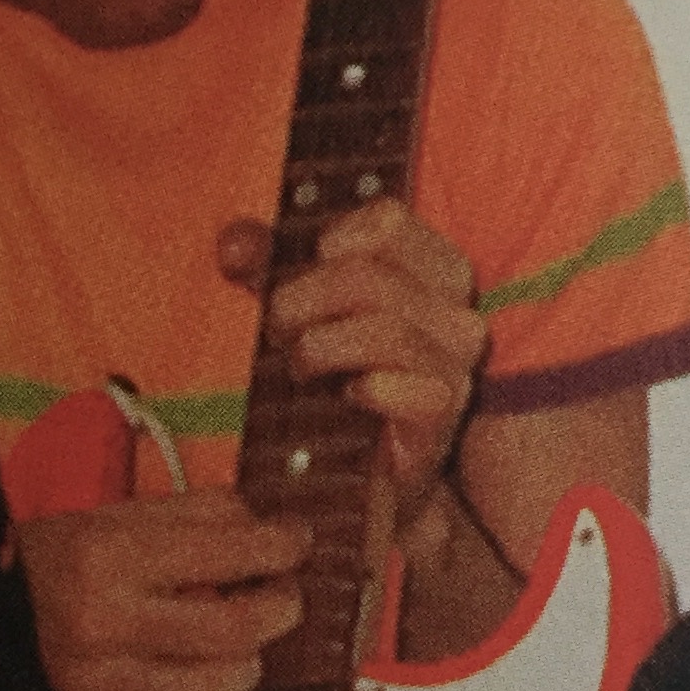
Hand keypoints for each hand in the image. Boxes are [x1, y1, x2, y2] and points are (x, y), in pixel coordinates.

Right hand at [14, 491, 309, 690]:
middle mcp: (101, 626)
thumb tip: (259, 522)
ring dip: (243, 670)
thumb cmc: (35, 572)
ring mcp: (97, 690)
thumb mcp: (103, 521)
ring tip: (237, 653)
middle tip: (280, 600)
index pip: (227, 549)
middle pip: (232, 628)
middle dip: (277, 610)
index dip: (280, 546)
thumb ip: (186, 516)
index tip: (292, 545)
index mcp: (103, 559)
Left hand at [218, 198, 487, 531]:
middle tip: (278, 329)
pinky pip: (401, 386)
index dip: (335, 236)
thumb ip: (271, 269)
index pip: (390, 221)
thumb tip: (234, 244)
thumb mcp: (305, 312)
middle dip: (304, 300)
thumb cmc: (341, 378)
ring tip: (299, 366)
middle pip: (371, 277)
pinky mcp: (442, 413)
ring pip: (385, 330)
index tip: (307, 267)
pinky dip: (362, 388)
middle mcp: (454, 312)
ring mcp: (455, 365)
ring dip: (321, 346)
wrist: (367, 469)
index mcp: (432, 271)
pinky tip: (346, 398)